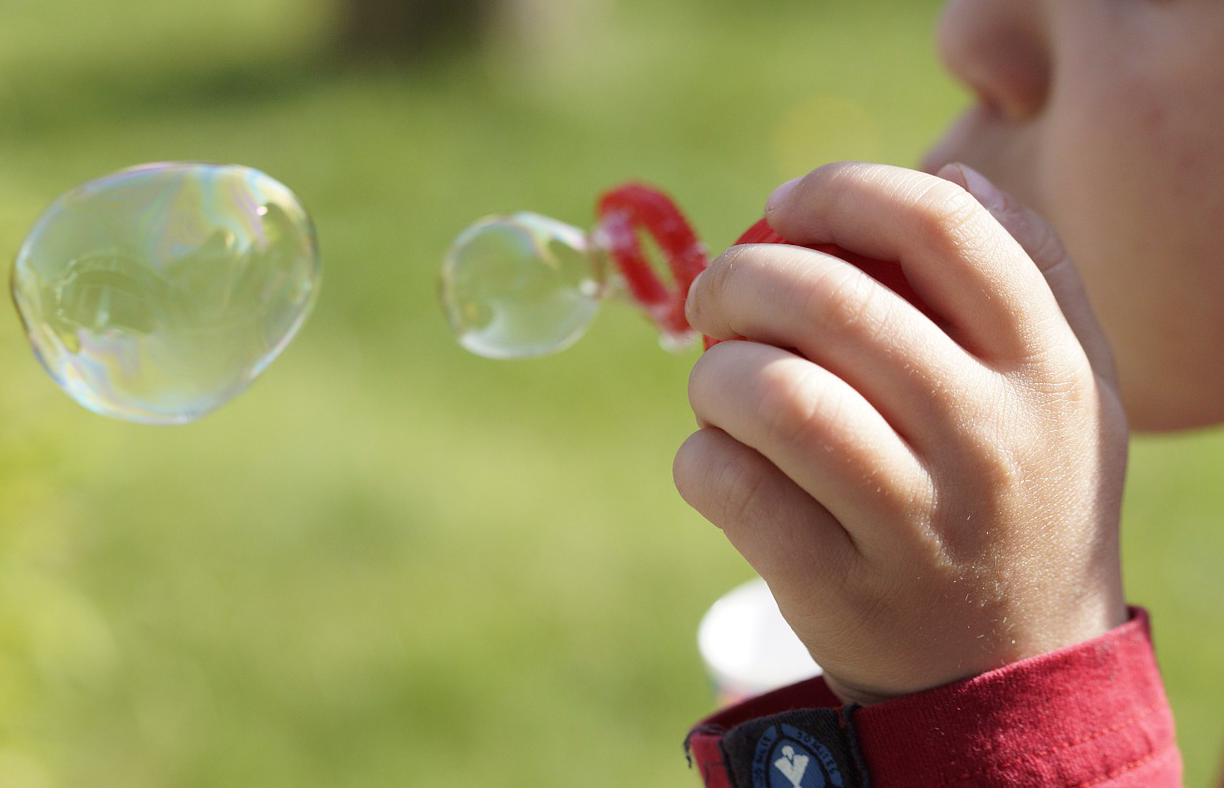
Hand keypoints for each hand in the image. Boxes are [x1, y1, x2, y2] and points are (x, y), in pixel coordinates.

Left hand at [673, 162, 1128, 704]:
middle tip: (714, 292)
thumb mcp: (1065, 388)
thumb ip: (1031, 275)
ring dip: (713, 373)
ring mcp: (916, 522)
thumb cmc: (1020, 496)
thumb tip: (953, 173)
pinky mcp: (840, 590)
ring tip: (719, 383)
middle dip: (739, 276)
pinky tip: (718, 461)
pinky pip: (730, 486)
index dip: (840, 191)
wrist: (1009, 669)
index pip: (940, 226)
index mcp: (1046, 368)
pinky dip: (698, 457)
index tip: (782, 205)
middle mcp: (990, 439)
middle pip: (831, 300)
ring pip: (771, 394)